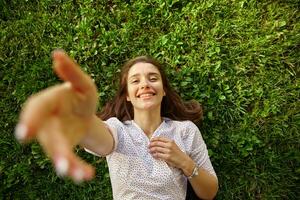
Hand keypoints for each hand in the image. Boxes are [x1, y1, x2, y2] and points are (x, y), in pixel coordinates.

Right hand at [15, 50, 97, 182]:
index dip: (30, 120)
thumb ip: (71, 71)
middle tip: (61, 165)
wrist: (83, 114)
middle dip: (55, 150)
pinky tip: (87, 175)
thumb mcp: (83, 83)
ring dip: (67, 164)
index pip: (36, 110)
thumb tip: (57, 53)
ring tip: (77, 174)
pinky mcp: (65, 150)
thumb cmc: (80, 96)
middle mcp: (46, 123)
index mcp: (47, 102)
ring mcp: (54, 138)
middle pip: (48, 137)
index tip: (24, 134)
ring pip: (58, 153)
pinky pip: (69, 161)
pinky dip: (77, 169)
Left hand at [148, 137, 193, 172]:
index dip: (154, 139)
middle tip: (148, 146)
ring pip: (156, 149)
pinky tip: (153, 155)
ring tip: (149, 151)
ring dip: (151, 150)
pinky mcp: (167, 157)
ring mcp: (168, 151)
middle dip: (151, 144)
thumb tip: (156, 142)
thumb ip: (166, 143)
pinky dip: (154, 155)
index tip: (150, 141)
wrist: (183, 160)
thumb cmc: (177, 153)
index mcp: (170, 141)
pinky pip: (158, 155)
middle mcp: (169, 145)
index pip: (160, 138)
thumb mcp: (173, 145)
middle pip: (157, 143)